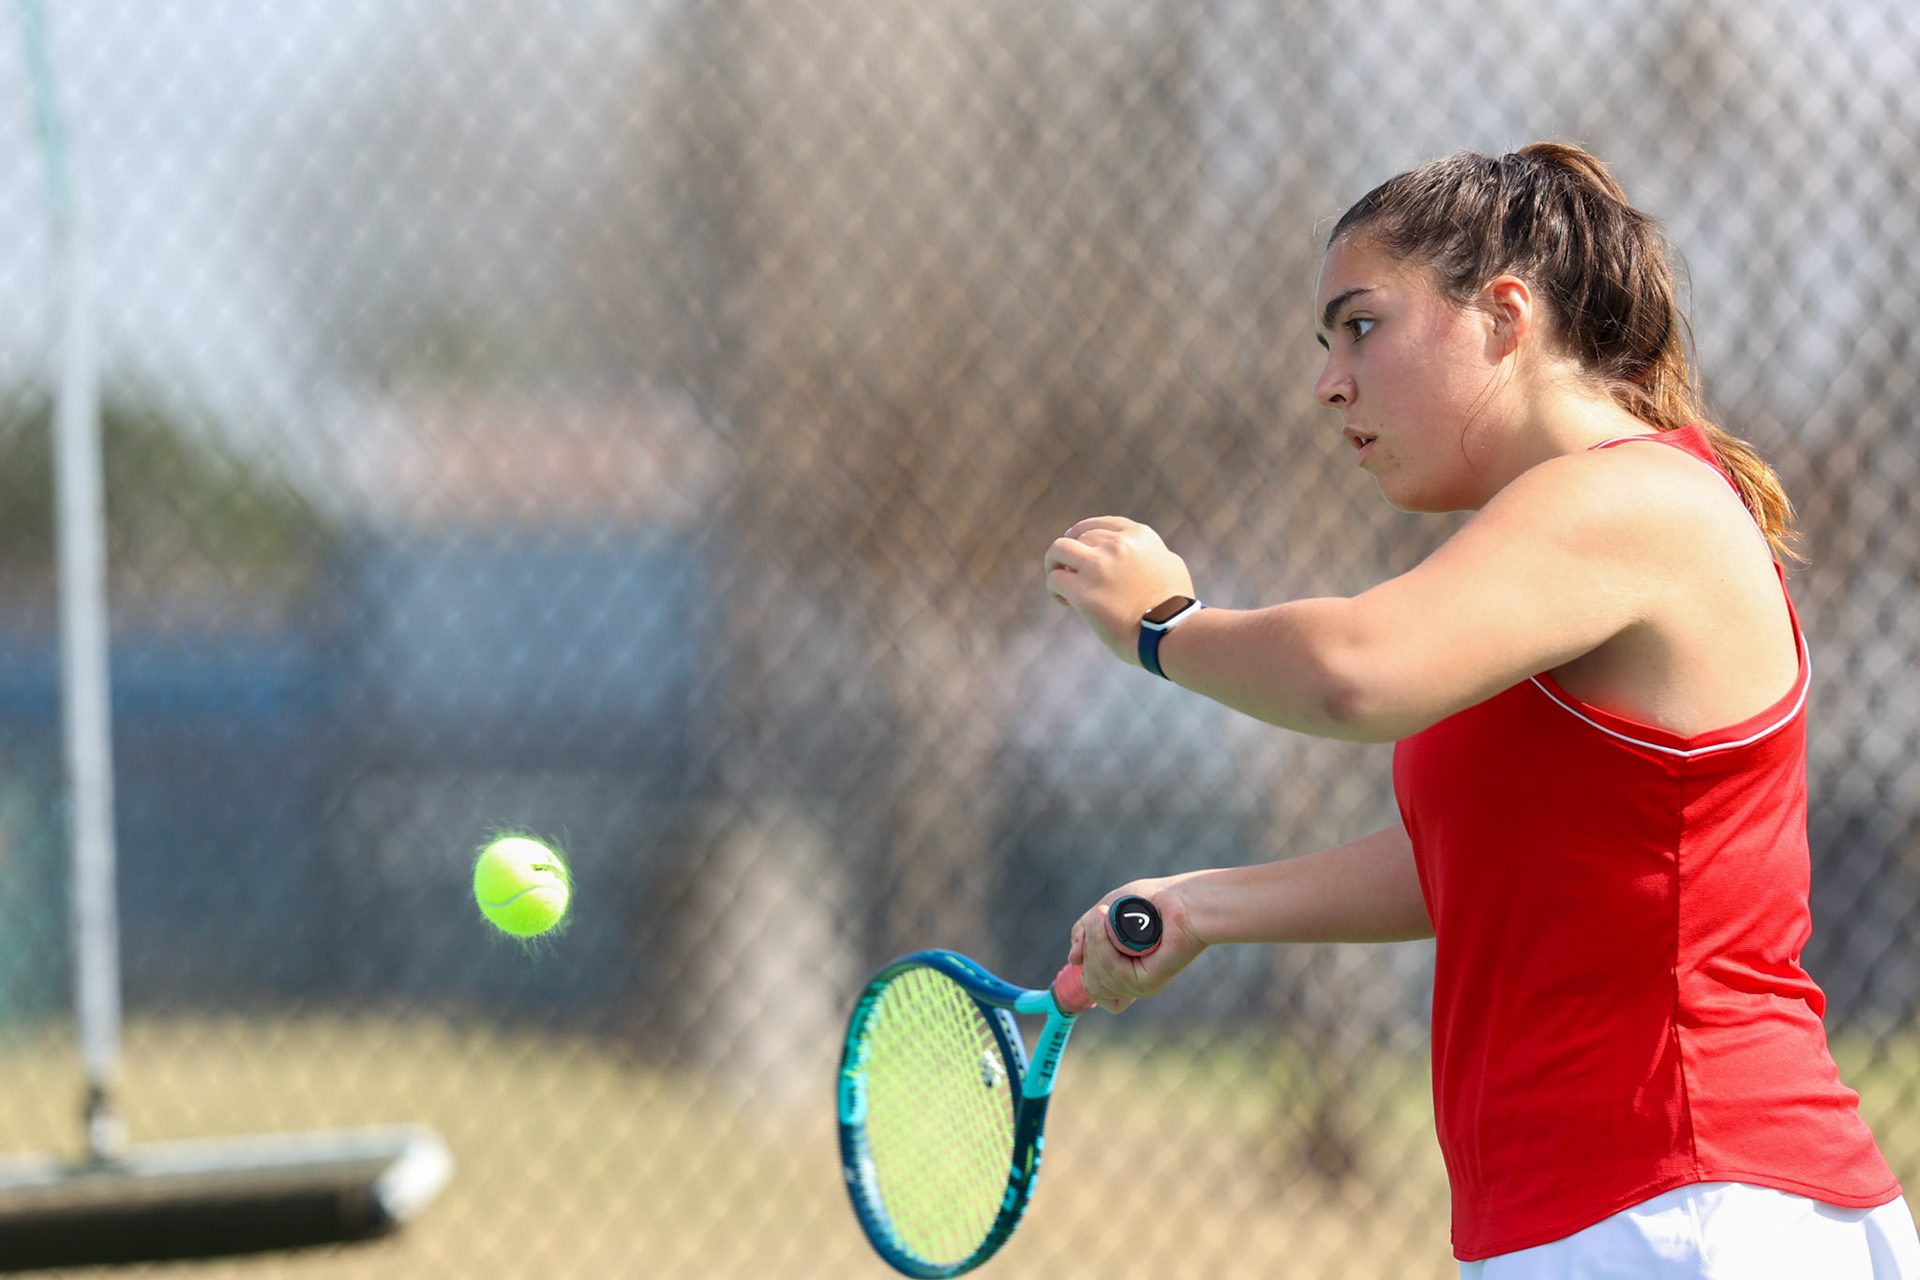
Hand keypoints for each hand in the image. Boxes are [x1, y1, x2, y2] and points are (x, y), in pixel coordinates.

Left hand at [1044, 517, 1194, 667]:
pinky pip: (1054, 579)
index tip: (1078, 544)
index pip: (1101, 524)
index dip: (1085, 533)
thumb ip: (1151, 553)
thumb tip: (1140, 554)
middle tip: (1072, 573)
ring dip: (1054, 563)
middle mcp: (1118, 544)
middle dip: (1073, 554)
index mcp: (1139, 536)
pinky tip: (1065, 602)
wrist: (1171, 633)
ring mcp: (1098, 566)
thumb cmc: (1175, 607)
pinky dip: (1054, 589)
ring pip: (1058, 549)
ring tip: (1060, 582)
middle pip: (1080, 537)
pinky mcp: (1084, 591)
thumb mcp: (1171, 565)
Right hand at [1067, 880, 1206, 1012]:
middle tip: (1098, 919)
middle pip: (1092, 986)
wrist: (1181, 899)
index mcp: (1126, 972)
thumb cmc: (1149, 902)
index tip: (1087, 947)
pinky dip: (1103, 945)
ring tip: (1104, 914)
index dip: (1085, 972)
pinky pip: (1112, 970)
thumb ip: (1086, 934)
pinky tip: (1107, 923)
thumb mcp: (1106, 914)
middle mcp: (1134, 984)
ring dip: (1094, 942)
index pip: (1096, 993)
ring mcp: (1141, 985)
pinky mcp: (1148, 981)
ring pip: (1098, 978)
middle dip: (1088, 951)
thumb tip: (1073, 960)